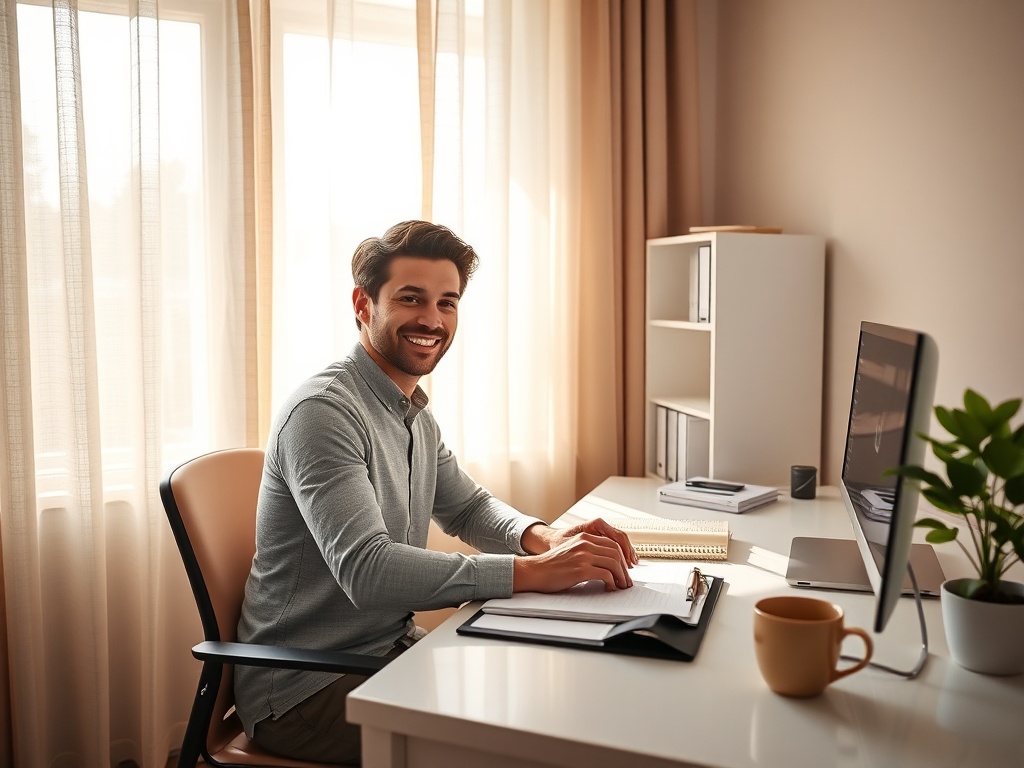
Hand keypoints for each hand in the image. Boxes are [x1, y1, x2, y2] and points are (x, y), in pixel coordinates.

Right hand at [514, 518, 637, 593]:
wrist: (535, 571)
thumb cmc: (551, 565)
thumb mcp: (571, 551)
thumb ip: (587, 552)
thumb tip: (606, 564)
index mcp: (584, 537)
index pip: (612, 544)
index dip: (622, 557)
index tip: (625, 569)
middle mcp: (585, 543)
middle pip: (616, 553)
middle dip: (624, 569)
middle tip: (626, 581)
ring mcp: (583, 556)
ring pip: (614, 563)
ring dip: (621, 577)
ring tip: (621, 586)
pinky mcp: (581, 570)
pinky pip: (606, 575)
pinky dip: (612, 583)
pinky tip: (609, 588)